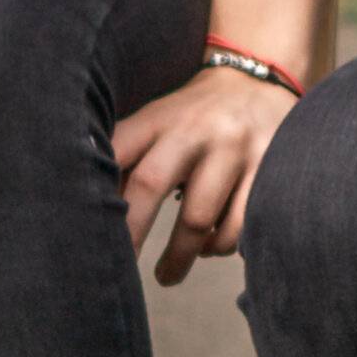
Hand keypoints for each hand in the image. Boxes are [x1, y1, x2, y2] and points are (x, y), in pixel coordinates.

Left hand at [115, 68, 296, 286]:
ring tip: (167, 274)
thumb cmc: (193, 116)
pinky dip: (219, 245)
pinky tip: (209, 247)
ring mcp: (234, 148)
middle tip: (120, 274)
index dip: (97, 194)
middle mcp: (195, 129)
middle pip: (150, 184)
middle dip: (131, 234)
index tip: (88, 232)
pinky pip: (238, 224)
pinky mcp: (268, 168)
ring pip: (198, 217)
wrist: (258, 81)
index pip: (116, 153)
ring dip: (179, 256)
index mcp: (159, 117)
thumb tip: (94, 213)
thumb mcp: (158, 122)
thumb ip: (128, 158)